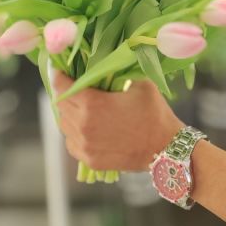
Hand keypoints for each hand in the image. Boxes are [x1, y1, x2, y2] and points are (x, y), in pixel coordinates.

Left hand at [54, 73, 183, 171]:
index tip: (60, 71)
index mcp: (93, 104)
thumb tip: (101, 65)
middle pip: (61, 105)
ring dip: (70, 113)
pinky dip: (75, 133)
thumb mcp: (139, 83)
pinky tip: (89, 127)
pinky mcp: (90, 160)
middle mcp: (83, 125)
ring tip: (83, 108)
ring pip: (64, 124)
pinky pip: (71, 142)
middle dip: (66, 94)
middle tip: (75, 87)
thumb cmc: (154, 113)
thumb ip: (116, 73)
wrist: (166, 149)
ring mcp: (85, 145)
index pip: (62, 87)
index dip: (59, 77)